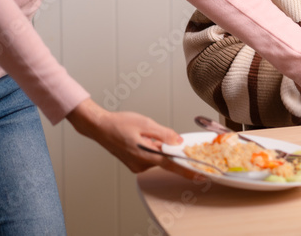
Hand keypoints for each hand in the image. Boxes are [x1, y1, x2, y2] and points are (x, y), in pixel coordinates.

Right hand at [65, 99, 200, 178]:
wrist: (99, 127)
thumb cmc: (119, 124)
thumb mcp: (146, 124)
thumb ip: (164, 134)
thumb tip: (179, 142)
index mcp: (146, 155)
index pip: (172, 165)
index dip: (188, 170)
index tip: (201, 176)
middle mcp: (141, 165)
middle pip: (166, 159)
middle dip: (168, 147)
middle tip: (156, 133)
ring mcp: (136, 166)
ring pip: (157, 157)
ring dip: (158, 146)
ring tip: (142, 133)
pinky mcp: (134, 163)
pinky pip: (150, 157)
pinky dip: (151, 148)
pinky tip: (140, 138)